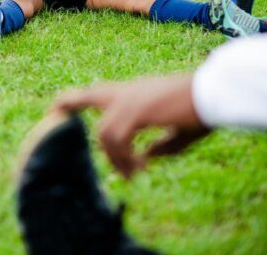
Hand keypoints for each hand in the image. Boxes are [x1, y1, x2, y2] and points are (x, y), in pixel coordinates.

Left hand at [54, 74, 207, 178]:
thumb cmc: (203, 110)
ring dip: (115, 158)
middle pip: (90, 95)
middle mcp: (130, 93)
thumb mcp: (180, 132)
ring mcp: (131, 99)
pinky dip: (124, 157)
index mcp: (138, 93)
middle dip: (69, 103)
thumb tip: (145, 158)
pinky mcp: (136, 110)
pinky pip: (117, 139)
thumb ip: (161, 146)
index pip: (102, 92)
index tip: (62, 106)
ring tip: (132, 175)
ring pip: (104, 132)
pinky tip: (139, 168)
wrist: (215, 92)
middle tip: (51, 111)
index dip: (81, 99)